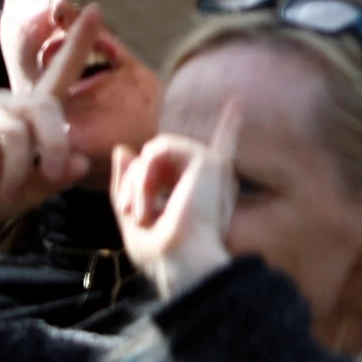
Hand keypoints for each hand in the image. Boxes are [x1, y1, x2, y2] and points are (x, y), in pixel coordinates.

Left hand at [112, 94, 243, 303]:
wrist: (180, 261)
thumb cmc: (160, 251)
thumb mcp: (133, 215)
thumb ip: (127, 183)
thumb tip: (123, 148)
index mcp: (202, 188)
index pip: (214, 151)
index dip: (228, 125)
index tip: (238, 100)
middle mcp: (210, 175)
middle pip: (159, 158)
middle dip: (133, 183)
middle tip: (129, 213)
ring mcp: (210, 165)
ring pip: (154, 151)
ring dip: (136, 182)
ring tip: (139, 210)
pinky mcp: (207, 160)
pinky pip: (160, 148)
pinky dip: (144, 174)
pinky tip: (150, 198)